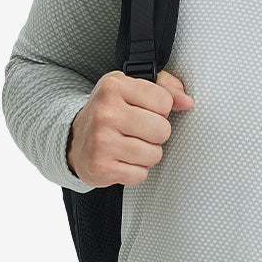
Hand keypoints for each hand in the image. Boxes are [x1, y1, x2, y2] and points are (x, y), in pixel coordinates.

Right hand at [66, 68, 193, 186]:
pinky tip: (122, 160)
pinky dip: (135, 171)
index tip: (145, 111)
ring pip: (154, 155)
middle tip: (138, 131)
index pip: (164, 101)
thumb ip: (165, 88)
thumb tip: (187, 101)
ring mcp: (101, 141)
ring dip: (147, 154)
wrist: (74, 139)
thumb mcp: (132, 88)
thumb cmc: (110, 111)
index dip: (161, 110)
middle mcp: (105, 112)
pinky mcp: (100, 167)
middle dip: (157, 134)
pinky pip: (140, 175)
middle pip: (162, 130)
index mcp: (114, 86)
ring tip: (130, 146)